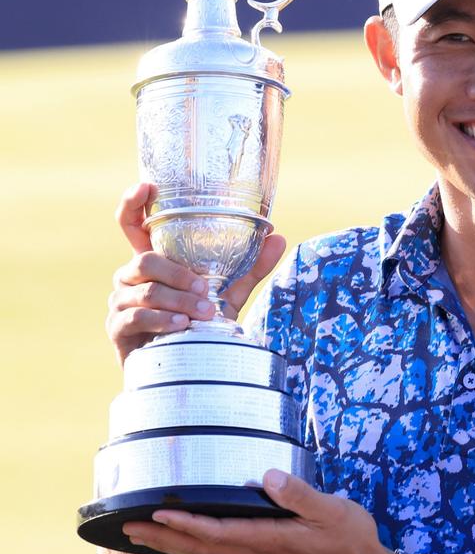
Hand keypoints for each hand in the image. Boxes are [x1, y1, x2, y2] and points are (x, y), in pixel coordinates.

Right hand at [105, 183, 286, 363]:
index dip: (132, 203)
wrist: (184, 366)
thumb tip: (278, 237)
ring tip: (203, 313)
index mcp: (153, 260)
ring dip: (177, 301)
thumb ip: (249, 267)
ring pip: (144, 290)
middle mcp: (130, 276)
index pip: (132, 224)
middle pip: (144, 261)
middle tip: (205, 290)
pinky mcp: (117, 327)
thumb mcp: (228, 293)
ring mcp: (120, 301)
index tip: (145, 187)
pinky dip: (162, 320)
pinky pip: (135, 317)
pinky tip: (182, 326)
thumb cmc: (199, 323)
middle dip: (178, 274)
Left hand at [121, 471, 397, 553]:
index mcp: (272, 540)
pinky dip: (193, 549)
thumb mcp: (333, 511)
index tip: (158, 513)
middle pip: (201, 548)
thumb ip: (301, 496)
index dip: (187, 523)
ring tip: (142, 536)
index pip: (220, 532)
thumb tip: (269, 477)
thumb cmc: (351, 539)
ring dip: (171, 545)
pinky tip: (185, 544)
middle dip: (163, 537)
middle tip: (127, 527)